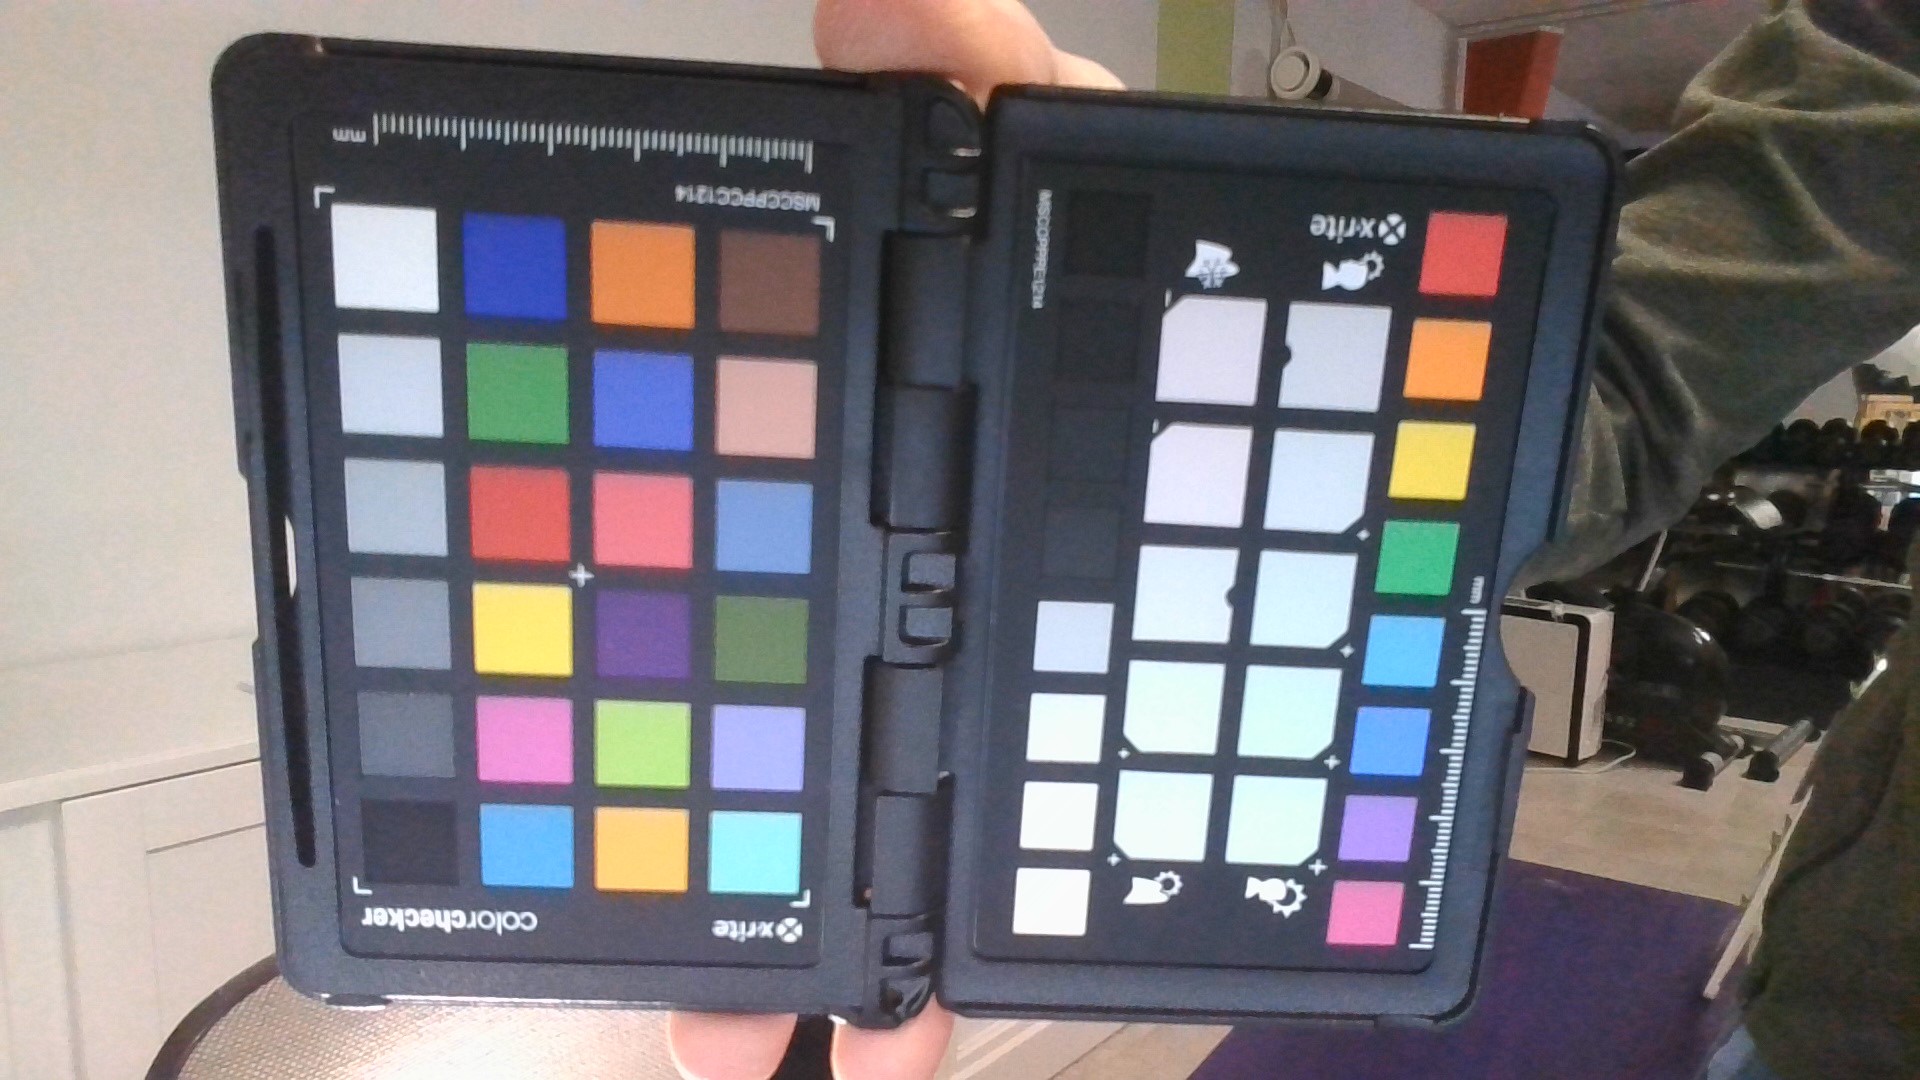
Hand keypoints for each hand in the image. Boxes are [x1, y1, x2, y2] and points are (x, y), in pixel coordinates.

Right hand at [667, 4, 1118, 1078]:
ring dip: (820, 962)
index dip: (669, 664)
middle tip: (669, 988)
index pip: (746, 578)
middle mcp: (917, 613)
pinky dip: (952, 965)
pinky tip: (910, 1035)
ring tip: (775, 1048)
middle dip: (730, 881)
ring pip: (880, 852)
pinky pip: (1009, 877)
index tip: (601, 763)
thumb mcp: (1087, 166)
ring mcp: (1003, 699)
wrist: (1385, 413)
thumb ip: (977, 65)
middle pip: (791, 759)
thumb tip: (864, 13)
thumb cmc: (1218, 298)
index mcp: (882, 487)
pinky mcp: (1089, 755)